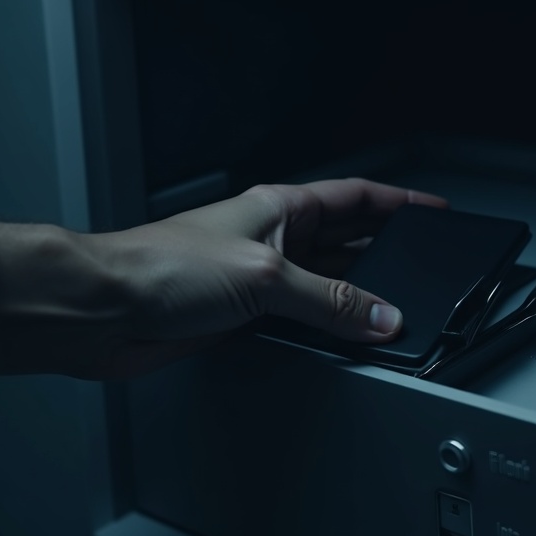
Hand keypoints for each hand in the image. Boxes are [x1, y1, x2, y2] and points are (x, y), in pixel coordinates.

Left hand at [0, 178, 447, 378]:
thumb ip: (329, 299)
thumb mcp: (264, 277)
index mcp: (279, 208)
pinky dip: (325, 327)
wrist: (104, 310)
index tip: (432, 209)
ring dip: (356, 297)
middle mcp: (270, 239)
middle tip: (426, 265)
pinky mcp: (241, 316)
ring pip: (324, 284)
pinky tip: (343, 339)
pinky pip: (300, 318)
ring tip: (395, 309)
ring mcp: (257, 278)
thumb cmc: (161, 267)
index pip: (354, 196)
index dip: (397, 201)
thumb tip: (380, 315)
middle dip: (386, 252)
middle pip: (345, 241)